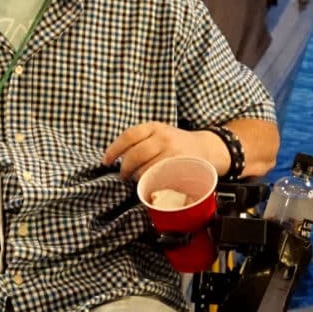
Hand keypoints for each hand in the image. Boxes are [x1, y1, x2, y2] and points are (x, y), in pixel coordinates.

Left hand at [103, 122, 225, 184]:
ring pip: (146, 169)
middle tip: (123, 176)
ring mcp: (173, 152)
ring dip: (138, 178)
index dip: (114, 150)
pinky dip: (151, 183)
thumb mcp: (160, 134)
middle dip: (125, 169)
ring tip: (138, 180)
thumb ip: (141, 141)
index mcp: (154, 127)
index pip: (129, 136)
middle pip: (135, 155)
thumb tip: (116, 157)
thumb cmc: (177, 144)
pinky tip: (149, 184)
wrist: (206, 148)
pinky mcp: (181, 166)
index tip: (106, 161)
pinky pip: (160, 178)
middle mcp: (164, 137)